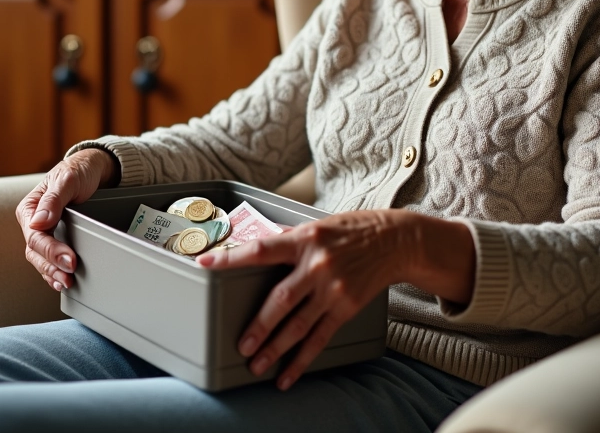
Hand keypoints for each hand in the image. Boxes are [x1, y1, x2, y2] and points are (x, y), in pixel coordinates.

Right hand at [16, 148, 117, 291]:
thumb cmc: (78, 170)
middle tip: (70, 275)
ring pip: (41, 260)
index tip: (70, 259)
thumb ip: (53, 199)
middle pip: (36, 252)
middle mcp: (35, 222)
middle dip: (52, 266)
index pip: (35, 236)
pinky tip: (61, 282)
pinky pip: (50, 260)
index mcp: (31, 208)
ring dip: (52, 273)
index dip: (51, 251)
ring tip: (67, 282)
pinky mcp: (58, 238)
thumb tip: (38, 221)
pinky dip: (54, 272)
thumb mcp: (67, 179)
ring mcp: (46, 232)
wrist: (94, 170)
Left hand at [196, 209, 412, 390]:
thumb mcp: (318, 225)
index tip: (204, 264)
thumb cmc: (353, 230)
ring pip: (298, 324)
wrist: (395, 241)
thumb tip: (258, 249)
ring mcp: (333, 288)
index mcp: (304, 239)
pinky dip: (303, 359)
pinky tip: (288, 373)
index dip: (231, 258)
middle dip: (258, 325)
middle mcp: (317, 264)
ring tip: (257, 364)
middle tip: (241, 344)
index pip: (260, 249)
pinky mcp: (346, 306)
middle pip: (280, 299)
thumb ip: (289, 240)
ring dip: (276, 348)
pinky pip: (320, 337)